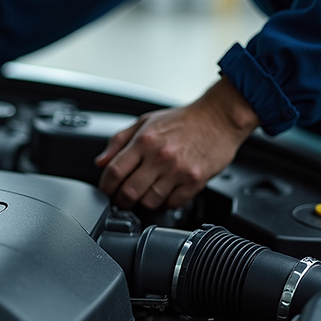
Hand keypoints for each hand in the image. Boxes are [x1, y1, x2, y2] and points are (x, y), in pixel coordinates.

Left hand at [94, 77, 259, 208]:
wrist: (219, 117)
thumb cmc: (183, 120)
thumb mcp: (146, 122)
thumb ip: (119, 141)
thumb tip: (100, 162)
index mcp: (144, 140)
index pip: (114, 172)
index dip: (105, 186)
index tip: (105, 191)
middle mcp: (159, 156)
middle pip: (129, 192)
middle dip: (120, 201)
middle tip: (121, 200)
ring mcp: (178, 171)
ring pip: (150, 202)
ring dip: (143, 203)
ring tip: (145, 195)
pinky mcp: (195, 181)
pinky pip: (173, 203)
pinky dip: (166, 202)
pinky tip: (165, 192)